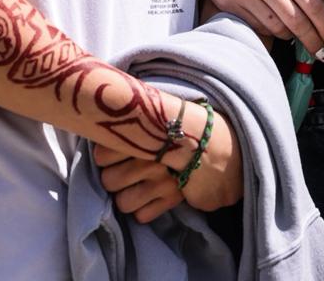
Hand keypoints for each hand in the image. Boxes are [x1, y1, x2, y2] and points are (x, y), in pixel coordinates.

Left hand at [94, 98, 241, 219]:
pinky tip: (147, 198)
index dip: (103, 155)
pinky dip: (142, 210)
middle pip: (109, 180)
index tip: (108, 152)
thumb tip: (110, 106)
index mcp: (145, 136)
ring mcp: (162, 183)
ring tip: (131, 187)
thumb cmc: (186, 124)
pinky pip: (143, 216)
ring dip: (125, 196)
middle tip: (118, 171)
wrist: (220, 143)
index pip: (103, 154)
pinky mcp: (173, 200)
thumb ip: (138, 115)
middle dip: (111, 177)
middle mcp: (151, 160)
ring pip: (123, 202)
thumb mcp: (161, 113)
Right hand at [201, 0, 323, 58]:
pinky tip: (276, 29)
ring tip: (298, 38)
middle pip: (296, 21)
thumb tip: (316, 8)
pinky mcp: (231, 5)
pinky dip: (270, 32)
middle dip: (312, 40)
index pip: (310, 1)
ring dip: (291, 37)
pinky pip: (257, 27)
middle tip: (323, 52)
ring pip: (277, 28)